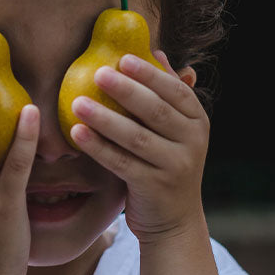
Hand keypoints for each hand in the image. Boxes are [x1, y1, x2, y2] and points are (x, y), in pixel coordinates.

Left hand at [68, 51, 207, 243]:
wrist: (174, 221)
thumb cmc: (166, 166)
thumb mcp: (175, 132)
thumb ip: (167, 96)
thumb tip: (155, 52)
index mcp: (197, 122)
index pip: (176, 91)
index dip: (150, 74)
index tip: (123, 58)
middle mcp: (192, 142)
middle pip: (156, 111)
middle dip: (125, 90)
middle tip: (97, 73)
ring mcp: (175, 166)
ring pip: (136, 137)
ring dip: (105, 118)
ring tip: (77, 103)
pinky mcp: (154, 187)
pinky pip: (121, 163)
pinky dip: (98, 147)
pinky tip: (77, 133)